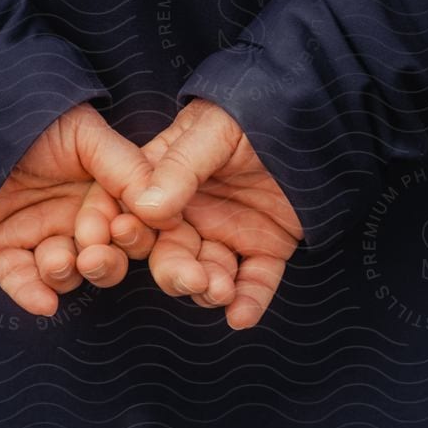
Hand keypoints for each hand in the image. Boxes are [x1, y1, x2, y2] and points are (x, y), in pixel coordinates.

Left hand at [0, 102, 150, 317]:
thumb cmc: (40, 120)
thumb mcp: (88, 134)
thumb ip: (125, 166)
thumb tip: (163, 209)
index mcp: (105, 195)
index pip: (132, 228)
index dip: (133, 235)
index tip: (123, 229)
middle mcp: (78, 220)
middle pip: (105, 259)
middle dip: (105, 263)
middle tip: (94, 255)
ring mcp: (42, 235)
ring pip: (65, 274)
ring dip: (66, 275)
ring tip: (58, 261)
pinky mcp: (6, 246)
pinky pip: (18, 278)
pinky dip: (29, 293)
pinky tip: (42, 303)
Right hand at [85, 99, 304, 329]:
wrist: (315, 116)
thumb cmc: (256, 110)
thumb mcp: (214, 129)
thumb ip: (180, 166)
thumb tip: (145, 207)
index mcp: (164, 179)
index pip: (127, 210)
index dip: (116, 231)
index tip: (113, 243)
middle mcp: (189, 212)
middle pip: (166, 253)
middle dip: (174, 271)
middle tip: (191, 278)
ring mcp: (226, 231)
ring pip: (206, 274)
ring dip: (209, 290)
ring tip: (220, 290)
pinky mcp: (265, 247)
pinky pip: (254, 281)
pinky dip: (248, 302)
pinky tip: (242, 316)